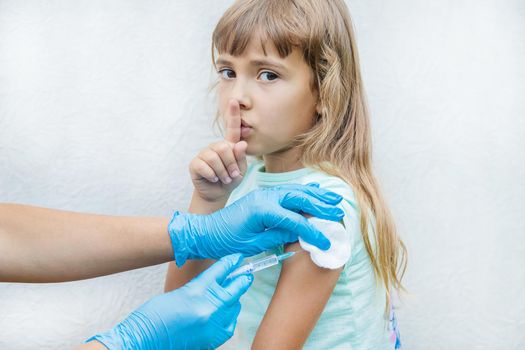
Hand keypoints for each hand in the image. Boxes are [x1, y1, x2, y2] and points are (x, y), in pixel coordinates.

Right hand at [87, 254, 251, 349]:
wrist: (144, 340)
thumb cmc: (154, 315)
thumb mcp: (179, 292)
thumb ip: (200, 286)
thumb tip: (218, 282)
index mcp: (197, 290)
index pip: (222, 270)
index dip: (232, 262)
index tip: (238, 258)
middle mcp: (209, 307)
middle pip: (236, 287)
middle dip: (241, 279)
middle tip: (245, 274)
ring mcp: (213, 325)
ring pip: (236, 306)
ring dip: (234, 299)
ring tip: (229, 295)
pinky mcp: (213, 339)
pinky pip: (230, 323)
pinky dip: (229, 316)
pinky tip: (223, 313)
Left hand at [168, 183, 344, 265]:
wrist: (206, 232)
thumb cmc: (226, 241)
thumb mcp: (253, 243)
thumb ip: (277, 235)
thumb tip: (298, 232)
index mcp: (262, 210)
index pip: (295, 220)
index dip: (312, 232)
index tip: (325, 242)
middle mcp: (264, 197)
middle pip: (299, 198)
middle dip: (321, 205)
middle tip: (339, 212)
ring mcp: (263, 194)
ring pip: (295, 191)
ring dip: (315, 195)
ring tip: (334, 200)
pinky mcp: (262, 196)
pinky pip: (286, 191)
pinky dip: (302, 192)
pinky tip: (313, 191)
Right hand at [190, 99, 246, 202]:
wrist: (216, 194)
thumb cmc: (230, 180)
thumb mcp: (240, 171)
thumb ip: (241, 158)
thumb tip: (240, 144)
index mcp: (229, 145)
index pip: (232, 128)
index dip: (233, 114)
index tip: (234, 100)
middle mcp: (215, 146)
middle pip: (224, 147)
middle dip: (231, 164)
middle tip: (232, 175)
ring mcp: (204, 153)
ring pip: (214, 157)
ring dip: (222, 172)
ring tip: (224, 179)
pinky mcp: (195, 163)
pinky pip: (204, 166)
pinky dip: (212, 175)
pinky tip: (213, 179)